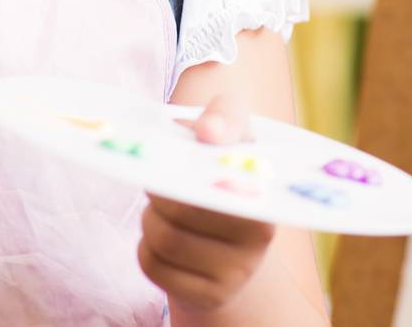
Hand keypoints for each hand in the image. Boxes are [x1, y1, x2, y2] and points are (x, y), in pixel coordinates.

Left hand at [137, 92, 275, 315]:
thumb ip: (225, 115)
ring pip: (163, 241)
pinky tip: (160, 234)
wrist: (230, 225)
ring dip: (149, 218)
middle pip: (181, 214)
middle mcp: (258, 241)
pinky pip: (154, 267)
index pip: (221, 189)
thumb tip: (208, 131)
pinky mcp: (208, 296)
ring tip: (161, 207)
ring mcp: (236, 274)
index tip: (180, 168)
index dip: (191, 178)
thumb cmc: (226, 165)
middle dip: (158, 193)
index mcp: (266, 195)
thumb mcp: (234, 129)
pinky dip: (145, 246)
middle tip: (158, 181)